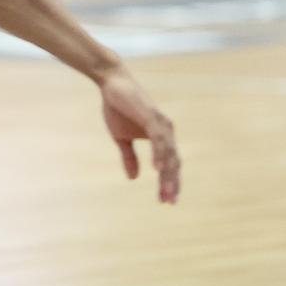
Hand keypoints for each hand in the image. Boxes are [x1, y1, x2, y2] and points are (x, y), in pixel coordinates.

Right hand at [98, 67, 179, 203]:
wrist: (112, 83)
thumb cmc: (118, 107)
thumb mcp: (121, 137)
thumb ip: (129, 157)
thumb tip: (133, 178)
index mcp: (161, 137)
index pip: (169, 164)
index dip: (168, 182)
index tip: (166, 201)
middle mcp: (167, 131)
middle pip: (174, 162)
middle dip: (172, 183)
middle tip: (169, 202)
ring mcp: (161, 124)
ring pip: (169, 154)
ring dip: (168, 174)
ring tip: (165, 192)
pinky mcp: (152, 117)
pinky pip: (159, 140)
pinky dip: (160, 155)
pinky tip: (158, 169)